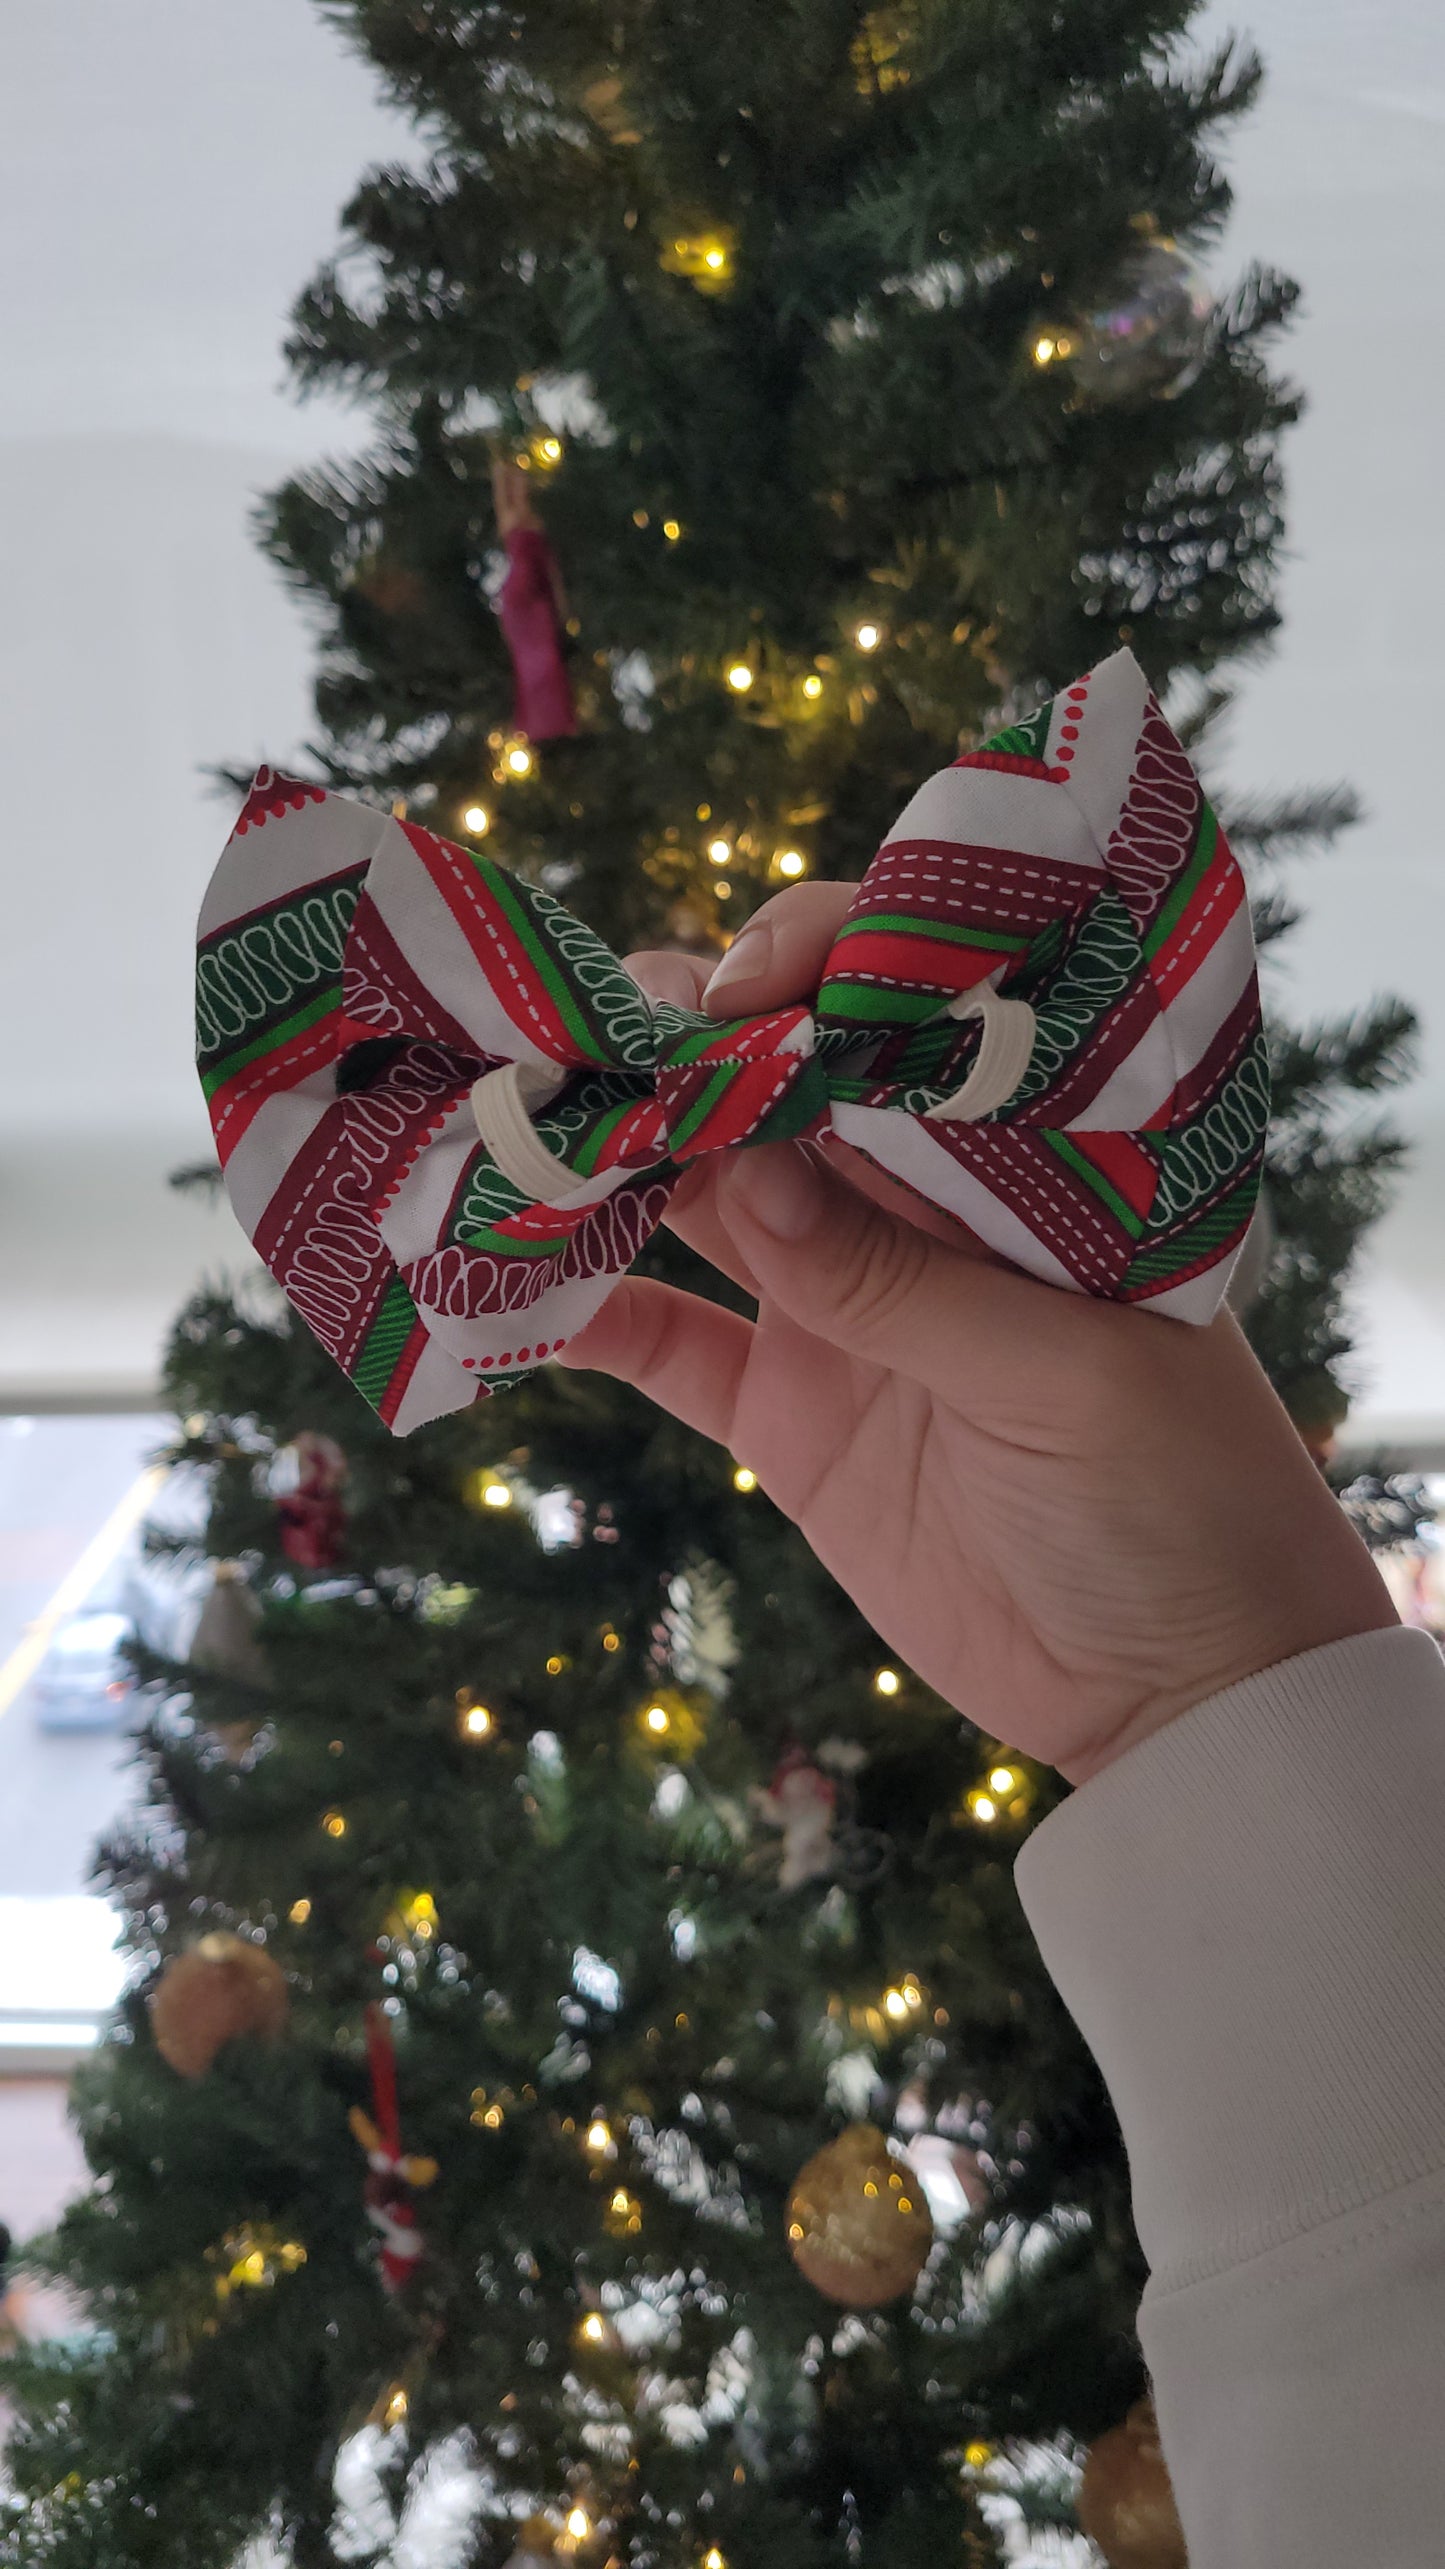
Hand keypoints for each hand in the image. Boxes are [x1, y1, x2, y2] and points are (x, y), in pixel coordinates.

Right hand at [560, 886, 1396, 1784]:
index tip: (720, 995)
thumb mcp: (1060, 1378)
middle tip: (565, 1042)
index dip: (807, 977)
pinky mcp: (785, 1413)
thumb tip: (750, 1164)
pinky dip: (584, 1314)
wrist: (1179, 1692)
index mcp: (1015, 1161)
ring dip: (604, 1163)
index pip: (902, 1020)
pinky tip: (498, 1285)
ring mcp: (840, 1307)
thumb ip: (901, 1280)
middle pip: (772, 1092)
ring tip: (499, 1133)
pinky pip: (665, 1346)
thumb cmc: (1179, 1501)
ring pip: (699, 1199)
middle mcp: (917, 1209)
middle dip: (669, 1050)